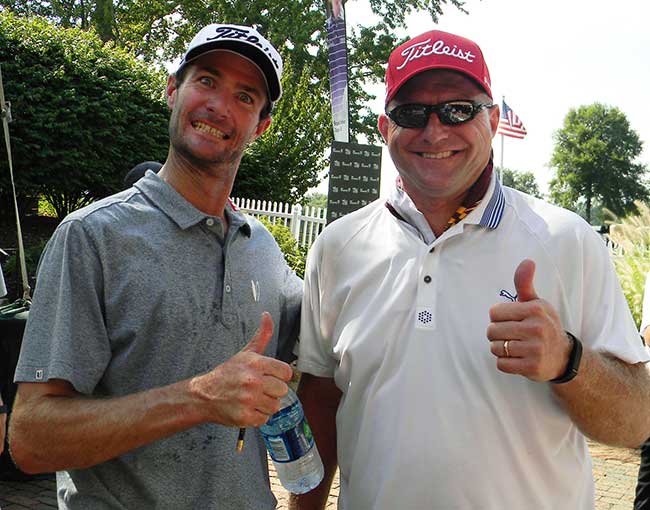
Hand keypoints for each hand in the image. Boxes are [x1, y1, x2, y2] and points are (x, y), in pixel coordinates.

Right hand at [191, 312, 291, 426]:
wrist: (204, 394)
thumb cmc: (227, 374)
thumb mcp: (245, 352)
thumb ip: (261, 335)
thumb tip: (267, 315)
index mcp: (255, 364)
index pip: (286, 372)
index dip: (280, 376)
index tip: (270, 377)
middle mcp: (253, 381)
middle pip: (282, 390)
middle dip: (272, 391)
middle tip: (259, 389)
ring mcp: (249, 399)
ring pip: (275, 406)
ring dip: (265, 404)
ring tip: (253, 399)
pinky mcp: (244, 416)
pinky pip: (264, 419)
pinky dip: (258, 416)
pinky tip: (248, 408)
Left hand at [487, 259, 571, 381]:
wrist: (563, 357)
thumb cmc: (543, 325)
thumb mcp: (537, 303)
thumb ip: (524, 284)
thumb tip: (527, 261)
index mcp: (535, 309)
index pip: (494, 312)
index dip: (498, 318)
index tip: (511, 320)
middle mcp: (537, 328)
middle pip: (492, 331)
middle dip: (496, 334)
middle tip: (512, 336)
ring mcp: (535, 349)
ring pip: (496, 348)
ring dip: (500, 349)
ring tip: (515, 347)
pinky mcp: (532, 367)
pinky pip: (501, 364)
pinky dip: (505, 363)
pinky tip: (517, 359)